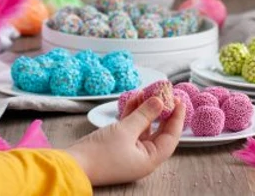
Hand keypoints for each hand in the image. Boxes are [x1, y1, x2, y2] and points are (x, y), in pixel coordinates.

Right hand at [66, 96, 184, 186]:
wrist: (73, 164)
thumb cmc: (100, 153)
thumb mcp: (125, 130)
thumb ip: (144, 114)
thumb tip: (160, 101)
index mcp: (149, 159)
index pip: (170, 137)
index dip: (176, 118)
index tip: (180, 101)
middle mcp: (142, 156)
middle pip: (158, 131)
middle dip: (162, 111)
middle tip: (166, 93)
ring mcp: (130, 150)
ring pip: (143, 126)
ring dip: (145, 109)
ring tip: (148, 90)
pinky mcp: (118, 144)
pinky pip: (131, 126)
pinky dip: (133, 113)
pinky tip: (135, 97)